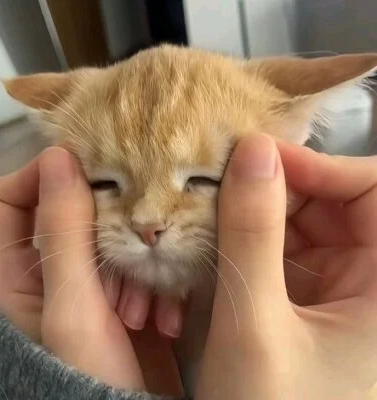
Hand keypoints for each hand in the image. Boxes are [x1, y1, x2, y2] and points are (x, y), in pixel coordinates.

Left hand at [0, 147, 182, 395]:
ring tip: (147, 300)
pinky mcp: (126, 287)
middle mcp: (51, 267)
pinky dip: (155, 278)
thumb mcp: (71, 308)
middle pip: (70, 207)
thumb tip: (60, 159)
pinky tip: (166, 314)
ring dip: (135, 258)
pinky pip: (139, 257)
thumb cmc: (89, 379)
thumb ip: (63, 234)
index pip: (12, 195)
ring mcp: (93, 277)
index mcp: (16, 269)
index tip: (90, 170)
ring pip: (111, 230)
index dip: (44, 175)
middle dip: (105, 222)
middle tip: (132, 240)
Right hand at [196, 135, 376, 399]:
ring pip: (309, 224)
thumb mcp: (254, 324)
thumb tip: (252, 152)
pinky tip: (224, 243)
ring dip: (262, 215)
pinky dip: (257, 240)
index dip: (318, 166)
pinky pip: (290, 250)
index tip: (255, 158)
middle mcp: (376, 283)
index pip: (375, 191)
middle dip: (281, 190)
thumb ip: (253, 233)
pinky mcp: (315, 299)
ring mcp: (345, 290)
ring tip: (214, 214)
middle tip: (222, 186)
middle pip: (337, 203)